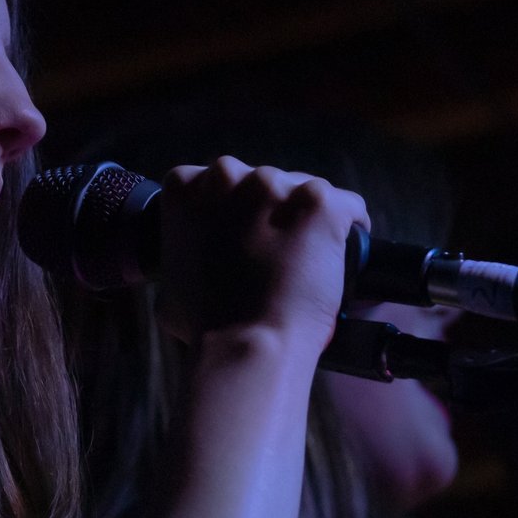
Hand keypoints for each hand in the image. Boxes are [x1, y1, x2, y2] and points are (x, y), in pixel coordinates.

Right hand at [155, 156, 369, 349]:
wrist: (248, 343)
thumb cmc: (205, 323)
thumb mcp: (169, 282)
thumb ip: (181, 253)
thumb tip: (193, 260)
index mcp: (185, 188)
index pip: (214, 180)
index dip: (232, 208)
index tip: (240, 234)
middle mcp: (227, 175)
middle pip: (260, 181)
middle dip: (269, 209)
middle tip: (274, 250)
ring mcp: (275, 184)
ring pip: (303, 191)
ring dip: (305, 217)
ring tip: (307, 256)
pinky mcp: (320, 202)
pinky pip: (347, 204)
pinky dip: (348, 225)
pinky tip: (341, 251)